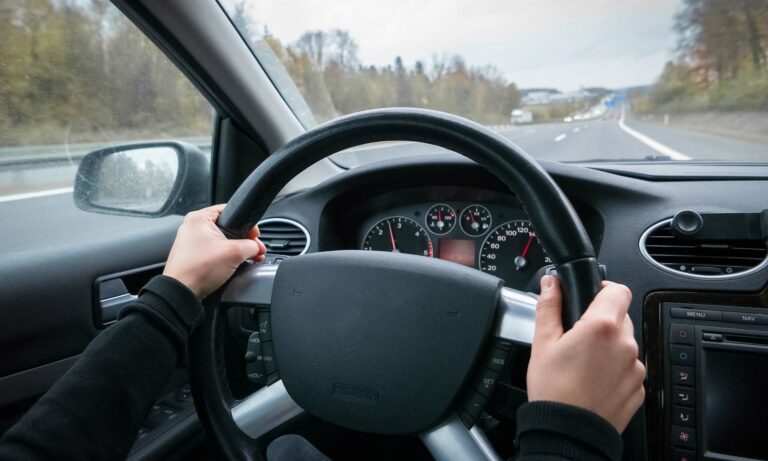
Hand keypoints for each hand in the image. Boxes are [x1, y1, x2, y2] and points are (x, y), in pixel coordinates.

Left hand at [163, 204, 266, 298]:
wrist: (182, 292)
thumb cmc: (198, 269)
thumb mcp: (235, 253)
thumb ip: (251, 246)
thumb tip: (256, 247)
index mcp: (199, 218)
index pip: (230, 211)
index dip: (247, 223)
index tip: (255, 235)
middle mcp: (192, 227)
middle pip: (227, 228)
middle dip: (245, 240)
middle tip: (255, 249)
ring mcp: (191, 242)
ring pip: (222, 241)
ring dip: (237, 250)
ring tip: (249, 258)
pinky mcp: (192, 256)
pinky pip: (214, 251)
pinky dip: (226, 257)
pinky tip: (235, 264)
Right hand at [526, 275, 644, 432]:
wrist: (569, 432)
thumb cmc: (554, 390)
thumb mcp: (542, 342)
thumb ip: (549, 307)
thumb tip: (550, 284)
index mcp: (602, 326)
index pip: (618, 291)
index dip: (604, 289)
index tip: (591, 296)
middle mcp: (625, 344)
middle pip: (620, 317)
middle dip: (600, 321)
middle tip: (577, 338)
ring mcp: (635, 368)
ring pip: (624, 344)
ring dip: (608, 346)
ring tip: (583, 364)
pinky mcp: (639, 388)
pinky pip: (628, 368)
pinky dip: (614, 369)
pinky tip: (593, 380)